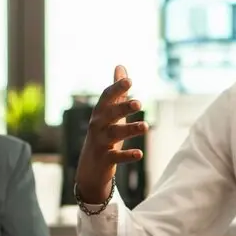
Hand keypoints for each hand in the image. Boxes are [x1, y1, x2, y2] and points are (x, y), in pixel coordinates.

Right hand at [75, 65, 148, 204]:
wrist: (90, 168)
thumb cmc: (104, 135)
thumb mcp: (110, 113)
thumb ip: (117, 92)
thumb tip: (121, 66)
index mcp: (100, 113)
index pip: (106, 97)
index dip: (117, 88)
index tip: (129, 80)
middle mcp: (98, 125)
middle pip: (110, 114)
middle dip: (123, 108)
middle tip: (138, 103)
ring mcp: (100, 143)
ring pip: (115, 134)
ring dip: (130, 129)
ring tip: (146, 126)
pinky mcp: (105, 160)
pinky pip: (116, 156)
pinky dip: (127, 155)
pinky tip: (139, 154)